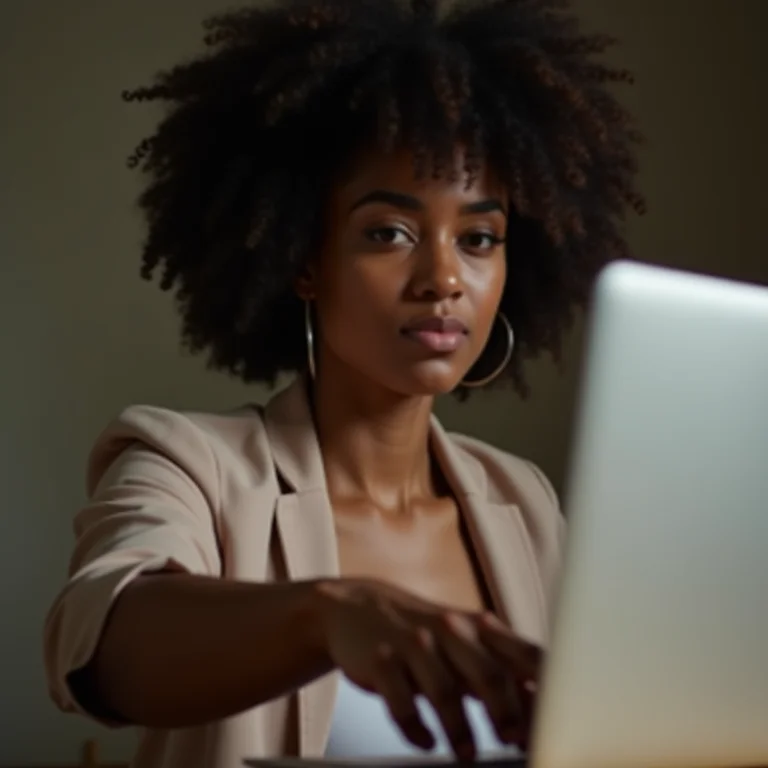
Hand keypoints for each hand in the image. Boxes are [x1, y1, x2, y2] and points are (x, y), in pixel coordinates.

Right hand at [315, 578, 540, 760]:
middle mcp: (449, 631)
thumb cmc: (423, 631)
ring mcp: (413, 644)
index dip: (543, 686)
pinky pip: (399, 699)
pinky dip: (414, 726)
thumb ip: (500, 665)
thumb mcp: (462, 641)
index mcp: (477, 628)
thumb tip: (542, 699)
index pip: (522, 653)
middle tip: (516, 741)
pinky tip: (426, 741)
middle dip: (505, 708)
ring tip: (468, 756)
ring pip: (442, 689)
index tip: (558, 717)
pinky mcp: (380, 661)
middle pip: (486, 670)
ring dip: (459, 727)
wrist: (356, 607)